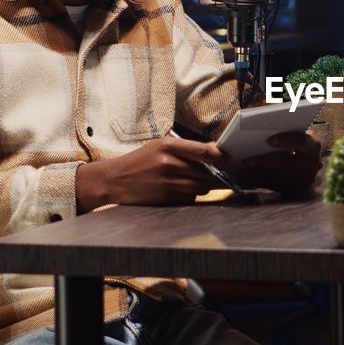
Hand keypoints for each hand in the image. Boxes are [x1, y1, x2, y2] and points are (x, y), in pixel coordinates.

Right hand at [76, 136, 224, 210]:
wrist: (114, 180)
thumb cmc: (141, 161)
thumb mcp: (159, 146)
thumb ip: (186, 149)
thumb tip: (216, 153)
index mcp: (168, 146)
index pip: (203, 151)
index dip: (221, 157)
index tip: (228, 160)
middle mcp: (169, 163)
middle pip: (206, 172)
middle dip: (215, 174)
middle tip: (218, 173)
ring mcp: (168, 183)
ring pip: (201, 187)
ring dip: (203, 185)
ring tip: (190, 180)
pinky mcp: (167, 199)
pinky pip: (190, 198)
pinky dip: (190, 195)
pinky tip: (178, 190)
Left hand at [221, 131, 321, 194]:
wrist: (304, 158)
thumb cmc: (291, 140)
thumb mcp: (289, 131)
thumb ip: (278, 129)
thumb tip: (260, 126)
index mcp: (313, 144)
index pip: (302, 141)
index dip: (287, 141)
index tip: (270, 140)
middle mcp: (314, 163)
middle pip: (289, 163)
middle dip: (265, 162)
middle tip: (245, 161)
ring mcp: (306, 178)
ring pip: (280, 177)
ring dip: (257, 175)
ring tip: (238, 171)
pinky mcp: (296, 189)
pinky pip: (275, 187)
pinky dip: (258, 182)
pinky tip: (243, 178)